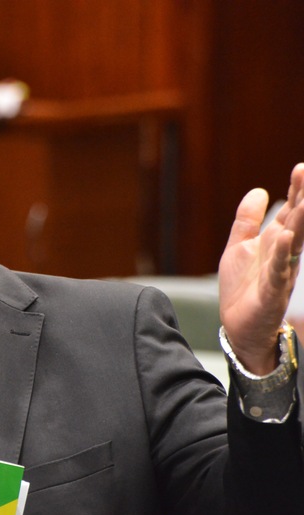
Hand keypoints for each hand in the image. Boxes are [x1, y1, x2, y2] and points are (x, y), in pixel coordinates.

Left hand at [219, 163, 303, 373]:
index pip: (289, 212)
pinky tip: (282, 237)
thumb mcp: (239, 247)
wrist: (238, 326)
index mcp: (275, 243)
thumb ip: (246, 221)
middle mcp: (283, 255)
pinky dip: (280, 254)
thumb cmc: (243, 287)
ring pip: (293, 244)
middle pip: (296, 223)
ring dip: (299, 223)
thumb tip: (258, 190)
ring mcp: (279, 273)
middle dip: (303, 199)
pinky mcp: (271, 292)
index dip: (295, 191)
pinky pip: (277, 271)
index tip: (301, 167)